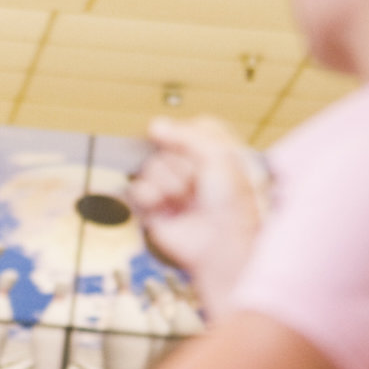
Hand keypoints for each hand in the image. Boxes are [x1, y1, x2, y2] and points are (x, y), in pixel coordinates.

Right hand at [127, 117, 267, 311]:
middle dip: (181, 165)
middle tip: (197, 183)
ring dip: (168, 182)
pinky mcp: (153, 206)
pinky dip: (149, 195)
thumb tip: (155, 125)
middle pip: (168, 147)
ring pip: (152, 166)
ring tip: (183, 198)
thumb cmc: (230, 205)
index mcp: (215, 155)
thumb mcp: (217, 157)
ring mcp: (171, 187)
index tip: (196, 147)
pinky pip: (138, 189)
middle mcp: (192, 169)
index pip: (194, 128)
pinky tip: (162, 203)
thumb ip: (187, 136)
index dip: (190, 135)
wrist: (218, 243)